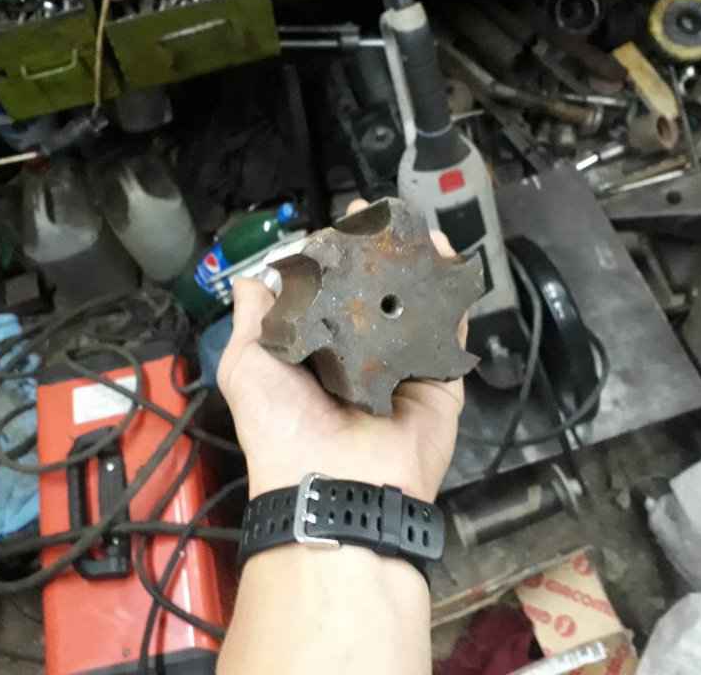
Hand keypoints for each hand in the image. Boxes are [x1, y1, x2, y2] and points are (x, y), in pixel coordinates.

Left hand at [218, 202, 465, 502]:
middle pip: (376, 294)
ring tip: (417, 227)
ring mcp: (402, 366)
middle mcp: (361, 356)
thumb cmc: (281, 425)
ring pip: (414, 306)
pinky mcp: (438, 380)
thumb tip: (248, 280)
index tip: (340, 225)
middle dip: (380, 253)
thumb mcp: (248, 365)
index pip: (329, 293)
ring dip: (418, 265)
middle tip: (380, 215)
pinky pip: (449, 332)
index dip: (334, 257)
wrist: (333, 484)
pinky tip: (446, 258)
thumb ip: (254, 321)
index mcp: (316, 352)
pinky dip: (452, 295)